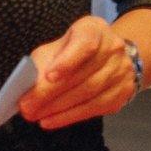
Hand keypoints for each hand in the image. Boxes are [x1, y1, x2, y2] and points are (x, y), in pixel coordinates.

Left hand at [18, 16, 136, 128]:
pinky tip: (52, 120)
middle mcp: (113, 47)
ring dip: (58, 109)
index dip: (67, 61)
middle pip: (82, 75)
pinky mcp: (124, 90)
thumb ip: (41, 64)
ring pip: (88, 94)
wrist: (105, 56)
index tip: (48, 77)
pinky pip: (96, 107)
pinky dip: (70, 116)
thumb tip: (26, 88)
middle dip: (50, 94)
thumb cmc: (70, 51)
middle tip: (26, 107)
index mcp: (93, 29)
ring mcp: (122, 69)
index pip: (84, 44)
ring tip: (35, 115)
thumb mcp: (53, 49)